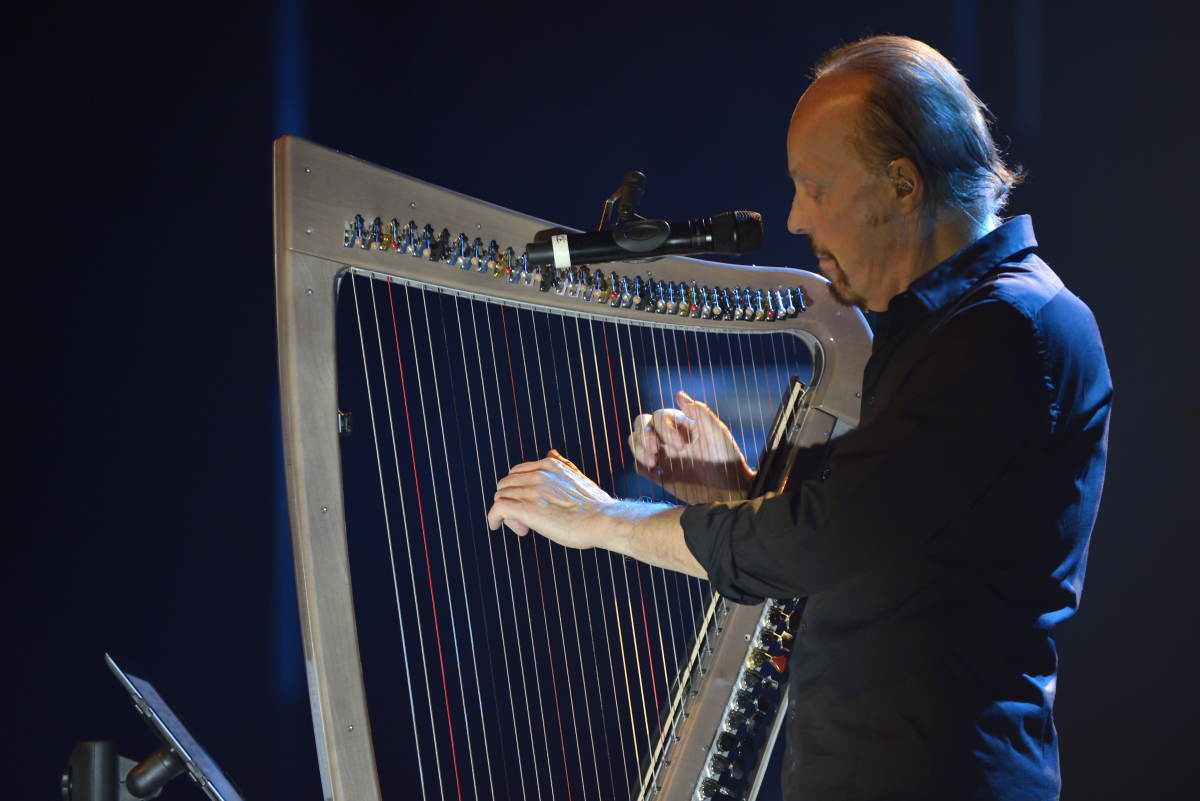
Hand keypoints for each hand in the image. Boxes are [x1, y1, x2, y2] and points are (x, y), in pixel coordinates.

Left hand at [487, 449, 617, 548]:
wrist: (603, 520)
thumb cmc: (595, 505)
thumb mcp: (578, 476)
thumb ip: (562, 465)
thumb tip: (550, 453)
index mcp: (550, 465)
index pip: (517, 472)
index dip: (518, 489)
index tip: (526, 503)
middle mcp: (538, 474)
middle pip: (506, 484)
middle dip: (510, 499)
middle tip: (523, 518)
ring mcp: (532, 491)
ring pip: (501, 496)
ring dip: (506, 512)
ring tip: (521, 526)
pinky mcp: (526, 509)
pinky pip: (498, 508)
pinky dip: (493, 518)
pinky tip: (495, 526)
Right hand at [629, 390, 753, 504]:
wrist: (729, 491)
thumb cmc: (727, 460)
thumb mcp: (717, 434)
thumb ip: (700, 413)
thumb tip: (679, 394)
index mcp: (682, 424)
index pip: (659, 416)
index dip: (665, 429)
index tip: (681, 447)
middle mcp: (669, 436)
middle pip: (642, 424)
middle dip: (644, 436)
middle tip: (656, 451)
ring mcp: (663, 455)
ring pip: (636, 442)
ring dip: (638, 450)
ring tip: (652, 463)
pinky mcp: (660, 474)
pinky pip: (639, 466)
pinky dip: (642, 467)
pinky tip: (658, 475)